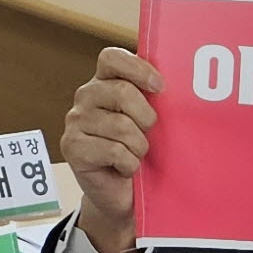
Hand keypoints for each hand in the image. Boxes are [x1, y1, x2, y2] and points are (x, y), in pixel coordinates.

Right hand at [63, 45, 159, 252]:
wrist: (124, 195)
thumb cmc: (140, 153)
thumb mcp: (150, 121)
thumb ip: (154, 98)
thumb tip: (181, 85)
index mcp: (105, 82)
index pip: (111, 57)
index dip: (138, 68)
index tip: (160, 87)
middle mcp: (86, 97)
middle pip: (122, 91)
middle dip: (146, 117)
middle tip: (149, 134)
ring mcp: (75, 121)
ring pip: (120, 125)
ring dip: (138, 147)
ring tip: (136, 155)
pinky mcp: (71, 146)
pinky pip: (113, 150)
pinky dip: (128, 163)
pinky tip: (124, 168)